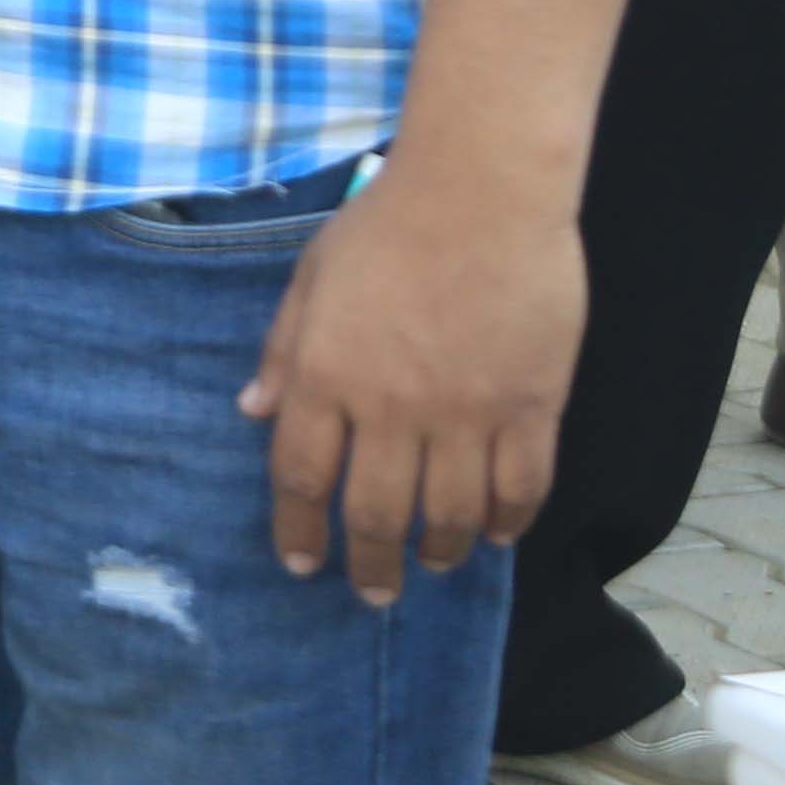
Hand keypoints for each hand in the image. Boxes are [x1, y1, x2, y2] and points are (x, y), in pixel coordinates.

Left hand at [241, 160, 582, 601]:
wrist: (482, 191)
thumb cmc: (386, 225)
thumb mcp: (310, 278)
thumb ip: (282, 351)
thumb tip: (252, 412)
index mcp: (326, 376)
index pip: (301, 477)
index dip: (298, 529)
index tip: (301, 562)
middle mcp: (391, 408)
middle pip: (377, 515)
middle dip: (370, 566)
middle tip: (373, 593)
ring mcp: (466, 413)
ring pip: (452, 515)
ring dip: (441, 552)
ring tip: (433, 565)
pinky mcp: (531, 407)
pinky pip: (521, 488)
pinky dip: (507, 522)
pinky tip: (496, 535)